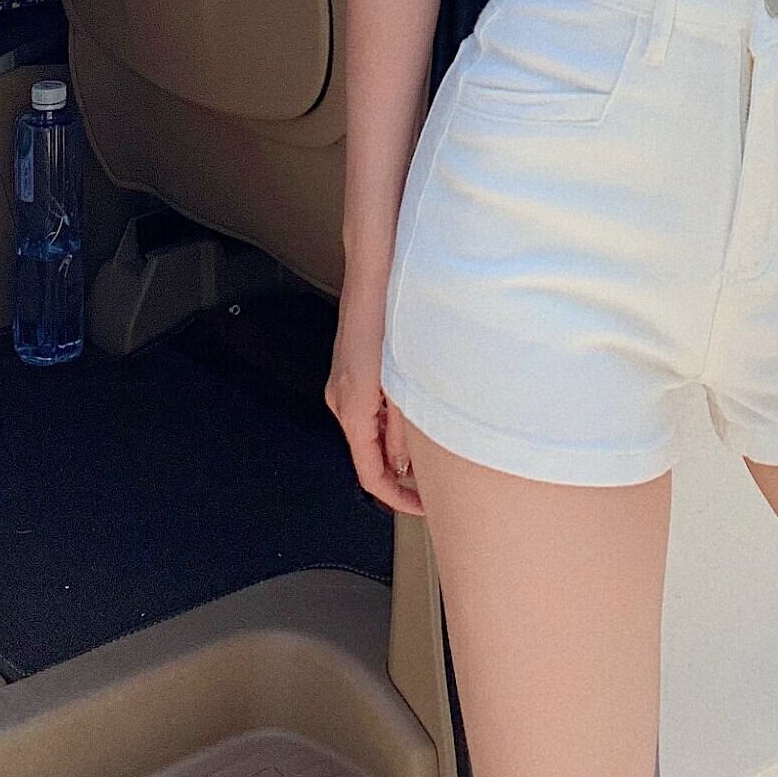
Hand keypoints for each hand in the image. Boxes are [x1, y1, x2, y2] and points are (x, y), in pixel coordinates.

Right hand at [326, 271, 424, 516]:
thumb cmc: (389, 312)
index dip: (397, 499)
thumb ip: (405, 430)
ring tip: (433, 447)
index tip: (422, 508)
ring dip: (398, 445)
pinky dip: (391, 422)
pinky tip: (417, 413)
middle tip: (435, 483)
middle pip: (368, 455)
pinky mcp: (352, 369)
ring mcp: (344, 383)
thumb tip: (408, 466)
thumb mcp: (405, 383)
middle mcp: (341, 398)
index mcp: (352, 407)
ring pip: (370, 432)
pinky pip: (370, 409)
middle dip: (401, 473)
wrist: (375, 267)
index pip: (370, 474)